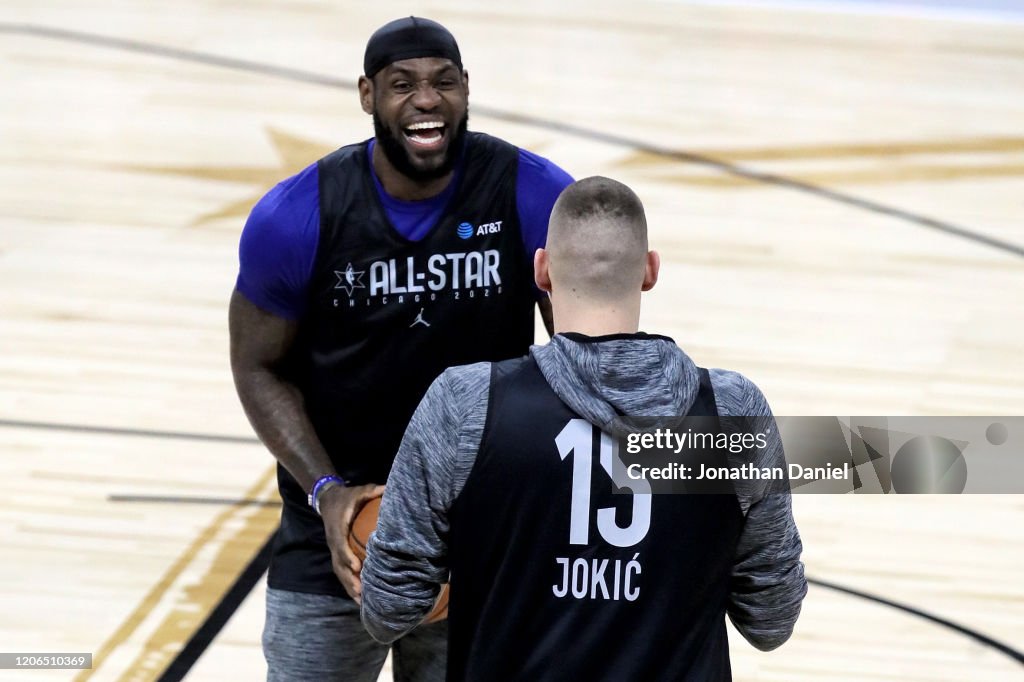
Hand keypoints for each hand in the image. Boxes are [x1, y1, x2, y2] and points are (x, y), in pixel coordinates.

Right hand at [320, 483, 384, 601]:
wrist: (327, 500)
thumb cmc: (347, 497)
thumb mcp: (359, 491)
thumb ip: (372, 490)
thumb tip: (389, 487)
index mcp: (338, 528)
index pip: (340, 545)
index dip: (347, 557)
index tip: (357, 567)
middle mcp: (333, 542)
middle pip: (338, 564)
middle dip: (348, 579)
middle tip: (360, 591)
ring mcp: (333, 550)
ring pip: (339, 572)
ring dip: (348, 587)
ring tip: (360, 602)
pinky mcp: (336, 555)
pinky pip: (341, 572)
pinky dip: (349, 585)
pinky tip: (359, 599)